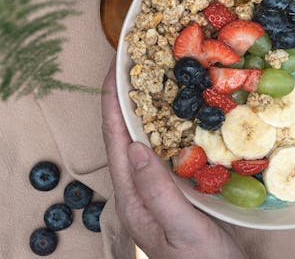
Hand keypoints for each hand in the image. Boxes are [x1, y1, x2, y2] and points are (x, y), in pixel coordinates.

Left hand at [101, 59, 245, 258]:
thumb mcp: (180, 229)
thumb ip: (158, 192)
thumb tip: (136, 147)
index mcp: (133, 198)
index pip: (115, 141)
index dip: (112, 104)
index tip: (114, 70)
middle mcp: (140, 188)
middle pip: (126, 135)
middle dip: (126, 99)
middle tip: (136, 65)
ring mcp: (158, 188)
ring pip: (148, 139)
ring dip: (148, 108)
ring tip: (156, 79)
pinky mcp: (177, 188)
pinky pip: (169, 149)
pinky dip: (171, 126)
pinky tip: (183, 113)